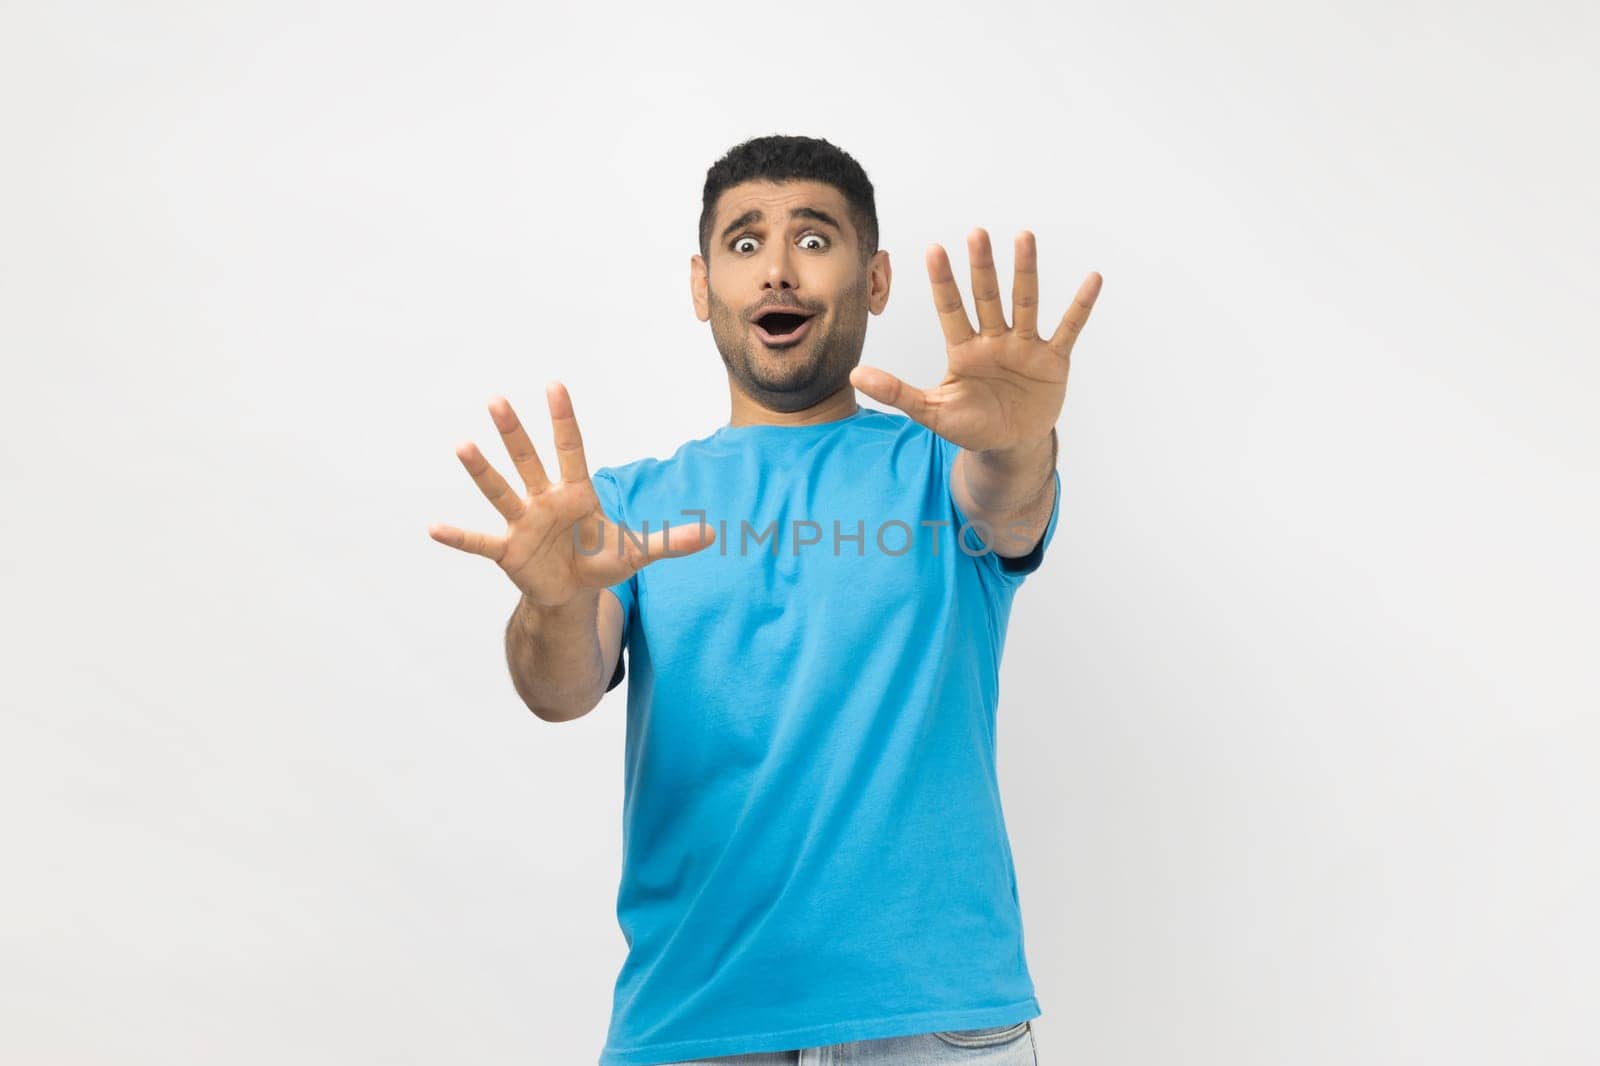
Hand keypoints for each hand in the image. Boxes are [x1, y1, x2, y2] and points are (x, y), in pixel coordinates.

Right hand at [428, 383, 713, 606]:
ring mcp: (523, 523)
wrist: (573, 592)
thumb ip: (670, 541)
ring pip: (501, 491)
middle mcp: (544, 500)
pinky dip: (458, 536)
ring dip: (482, 471)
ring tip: (462, 445)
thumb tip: (714, 534)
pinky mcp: (507, 551)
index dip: (564, 419)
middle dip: (515, 433)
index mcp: (576, 493)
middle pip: (528, 460)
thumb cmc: (601, 561)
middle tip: (497, 399)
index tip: (555, 385)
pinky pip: (479, 541)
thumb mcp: (638, 553)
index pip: (571, 449)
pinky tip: (433, 527)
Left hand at [850, 229, 1101, 453]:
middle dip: (982, 266)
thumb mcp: (931, 412)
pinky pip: (1068, 329)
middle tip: (976, 233)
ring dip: (1025, 271)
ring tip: (1024, 237)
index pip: (951, 309)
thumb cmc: (971, 426)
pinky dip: (1080, 307)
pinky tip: (1093, 279)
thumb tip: (854, 375)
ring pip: (1025, 302)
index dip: (944, 282)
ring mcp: (1024, 347)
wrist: (1010, 447)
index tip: (934, 250)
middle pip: (986, 297)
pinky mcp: (1053, 360)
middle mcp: (994, 340)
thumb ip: (896, 392)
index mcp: (963, 350)